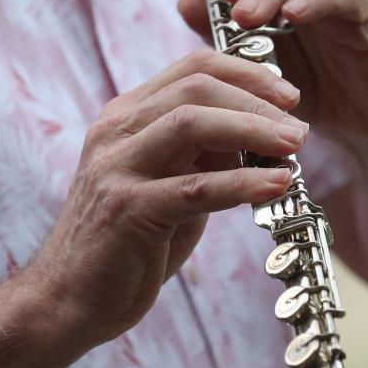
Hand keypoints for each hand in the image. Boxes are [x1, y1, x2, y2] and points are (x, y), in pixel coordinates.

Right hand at [30, 50, 309, 342]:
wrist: (69, 300)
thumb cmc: (129, 242)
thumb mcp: (171, 182)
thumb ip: (207, 154)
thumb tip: (264, 134)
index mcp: (127, 116)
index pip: (193, 68)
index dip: (247, 74)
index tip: (288, 95)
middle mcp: (117, 131)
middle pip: (197, 87)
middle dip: (258, 100)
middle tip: (298, 126)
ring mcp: (117, 168)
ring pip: (193, 123)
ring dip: (253, 130)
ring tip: (294, 146)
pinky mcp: (126, 210)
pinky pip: (195, 187)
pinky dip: (243, 183)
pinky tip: (278, 185)